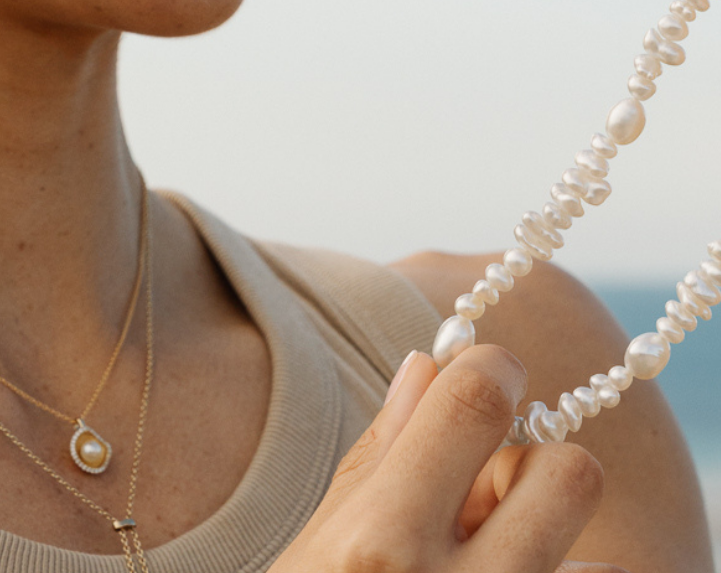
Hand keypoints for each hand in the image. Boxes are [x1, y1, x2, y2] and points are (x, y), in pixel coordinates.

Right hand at [268, 344, 627, 571]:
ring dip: (548, 535)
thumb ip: (380, 456)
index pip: (476, 402)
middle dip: (530, 463)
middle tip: (485, 486)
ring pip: (599, 551)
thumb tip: (428, 364)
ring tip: (489, 554)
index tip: (485, 370)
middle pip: (570, 471)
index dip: (489, 367)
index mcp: (379, 545)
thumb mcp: (319, 547)